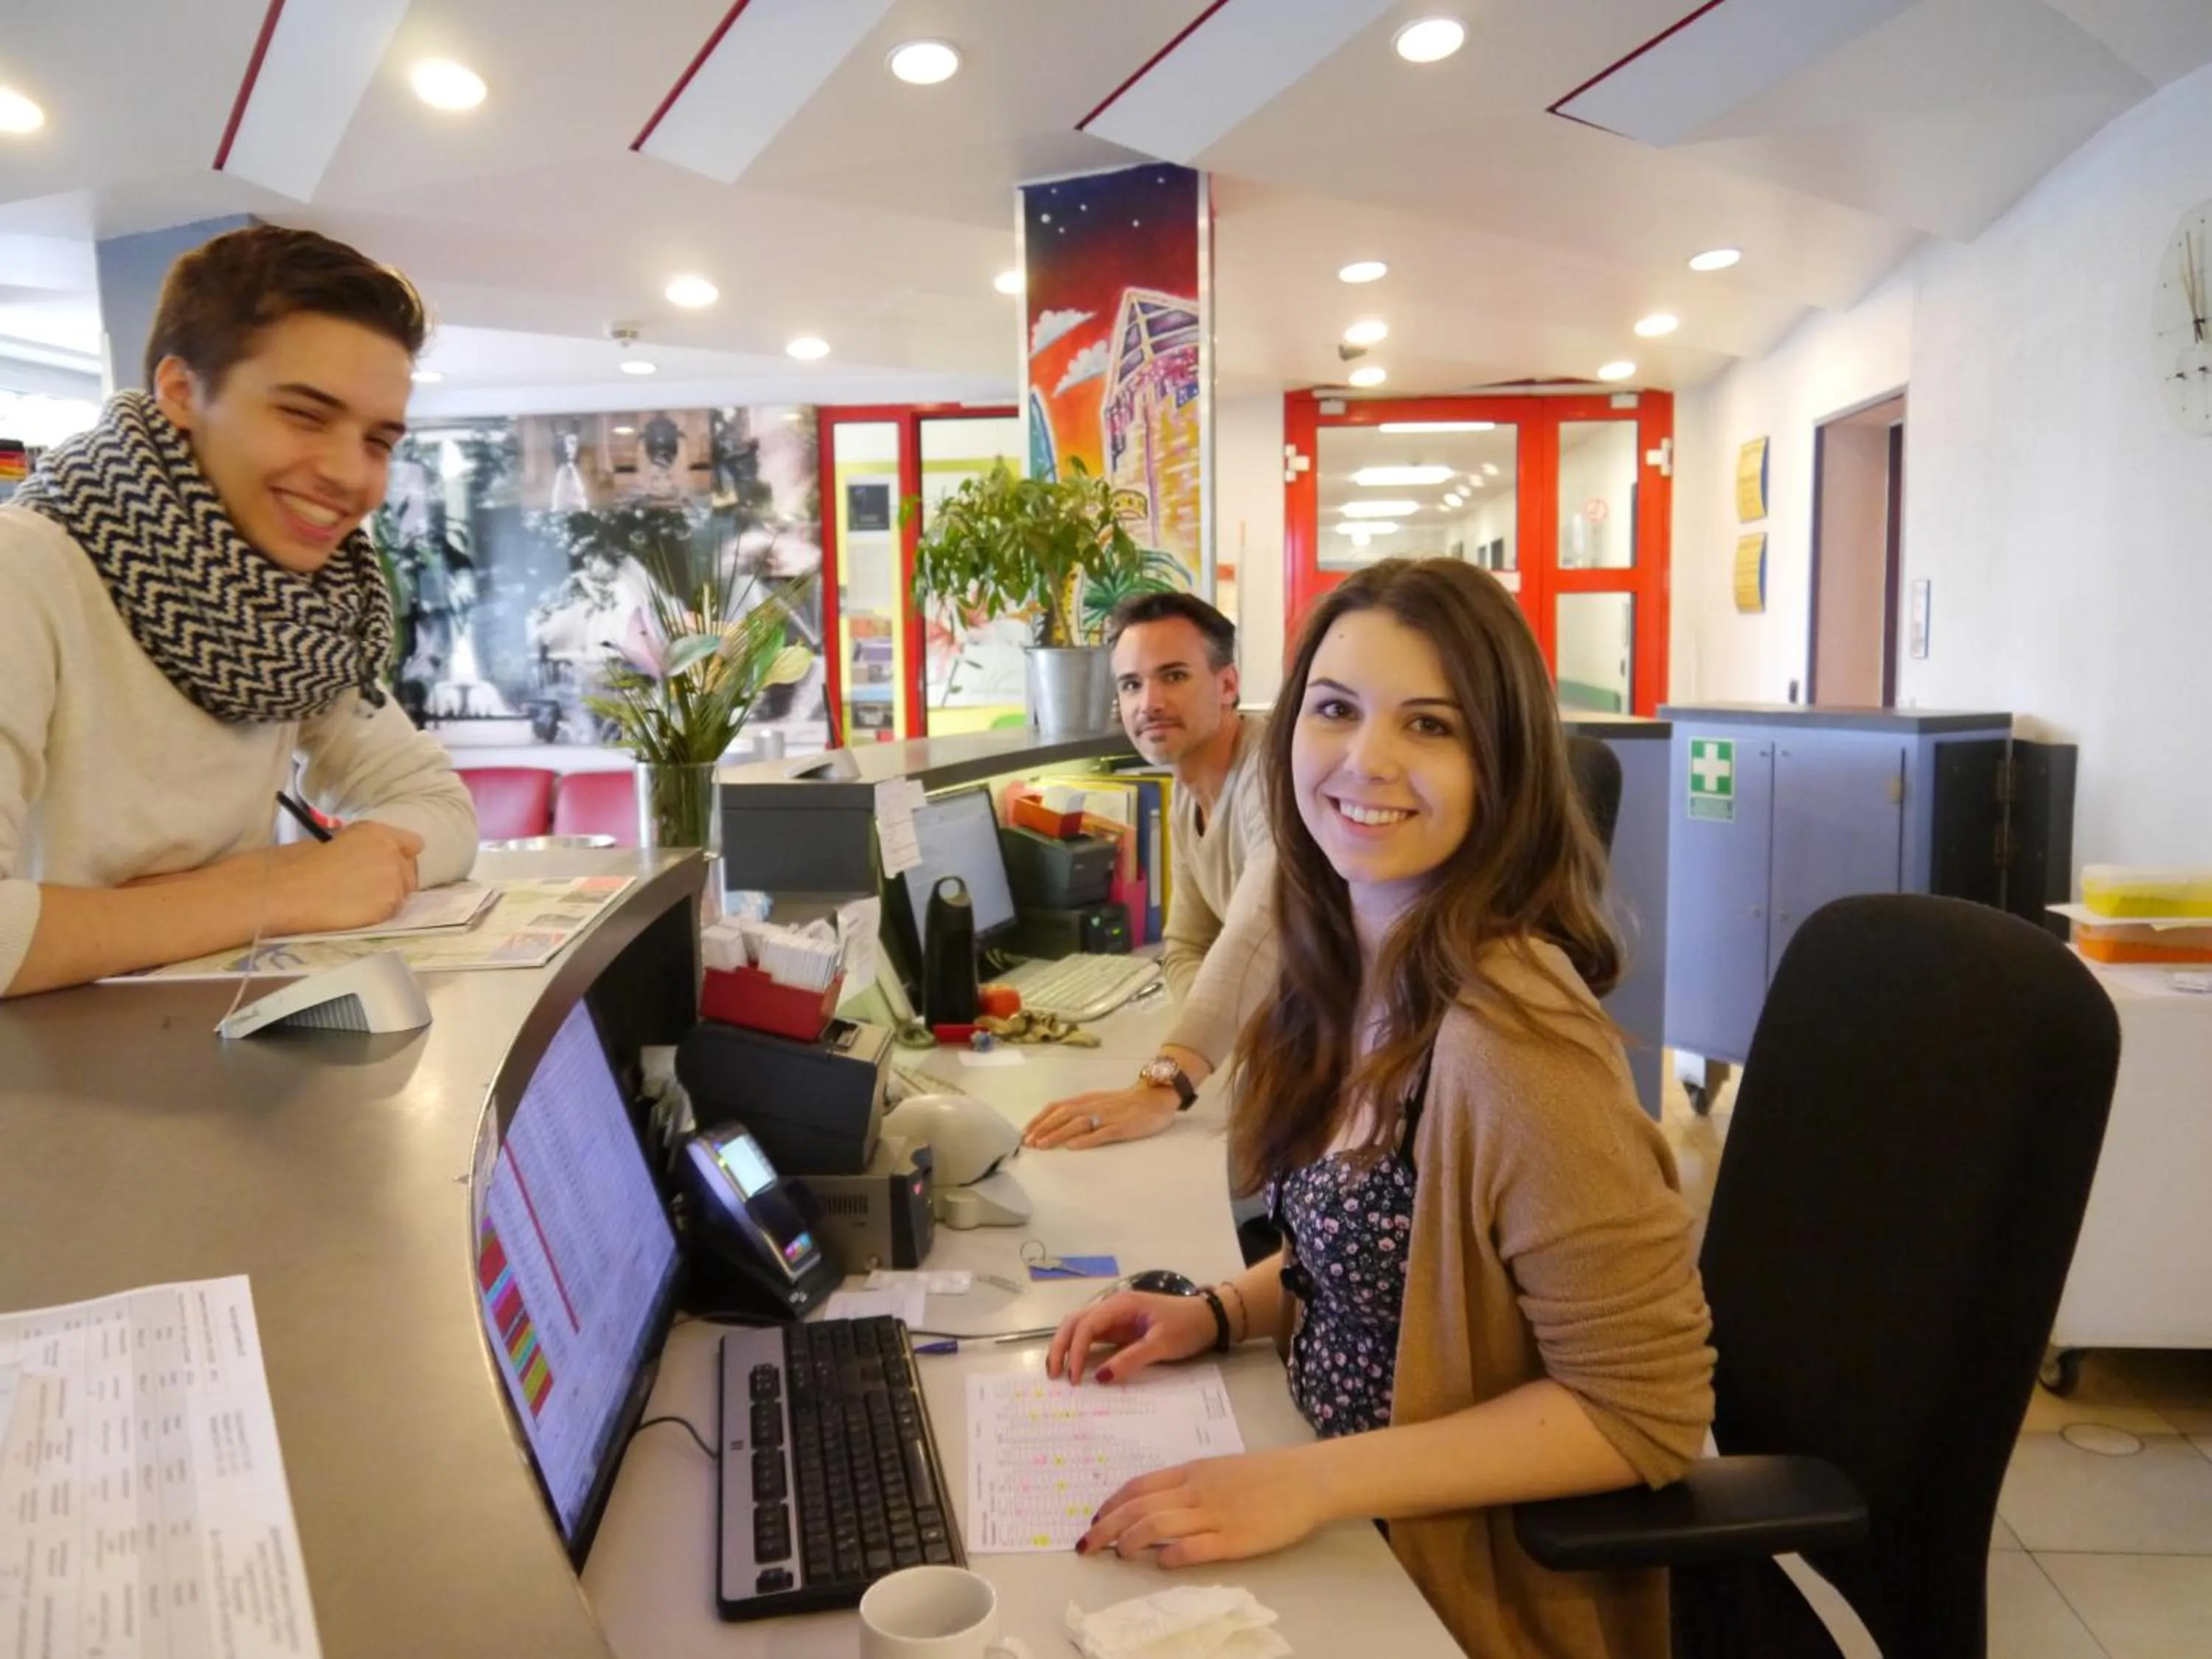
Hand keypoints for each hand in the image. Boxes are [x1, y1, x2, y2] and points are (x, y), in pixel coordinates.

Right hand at [250, 822, 425, 933]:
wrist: (290, 888)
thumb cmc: (303, 862)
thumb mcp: (341, 840)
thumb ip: (368, 847)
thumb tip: (376, 858)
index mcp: (379, 832)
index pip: (414, 844)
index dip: (402, 856)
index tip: (391, 865)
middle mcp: (392, 853)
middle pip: (410, 871)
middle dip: (396, 879)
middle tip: (369, 888)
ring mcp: (393, 880)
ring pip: (403, 893)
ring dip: (388, 897)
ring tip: (358, 900)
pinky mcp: (388, 905)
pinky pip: (393, 910)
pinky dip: (380, 912)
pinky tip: (357, 910)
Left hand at [1024, 1084, 1178, 1149]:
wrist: (1156, 1097)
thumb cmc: (1125, 1103)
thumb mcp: (1098, 1102)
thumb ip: (1079, 1110)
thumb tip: (1054, 1124)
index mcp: (1086, 1100)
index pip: (1056, 1107)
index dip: (1039, 1119)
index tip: (1024, 1133)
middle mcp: (1092, 1106)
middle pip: (1062, 1115)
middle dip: (1043, 1129)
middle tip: (1028, 1143)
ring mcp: (1107, 1116)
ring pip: (1077, 1124)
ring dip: (1057, 1134)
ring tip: (1042, 1146)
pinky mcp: (1121, 1127)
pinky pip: (1101, 1133)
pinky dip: (1085, 1140)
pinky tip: (1073, 1147)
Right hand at [1047, 1289, 1217, 1386]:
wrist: (1207, 1318)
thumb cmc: (1186, 1327)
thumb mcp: (1162, 1344)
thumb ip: (1131, 1359)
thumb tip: (1100, 1377)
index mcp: (1121, 1305)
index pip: (1087, 1325)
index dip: (1075, 1351)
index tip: (1074, 1378)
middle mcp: (1112, 1307)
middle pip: (1075, 1322)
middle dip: (1060, 1346)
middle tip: (1053, 1374)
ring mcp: (1115, 1317)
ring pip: (1080, 1327)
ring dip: (1066, 1346)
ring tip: (1057, 1371)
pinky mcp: (1119, 1327)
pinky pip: (1093, 1336)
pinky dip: (1079, 1349)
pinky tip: (1074, 1365)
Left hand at [1076, 1448, 1326, 1567]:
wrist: (1306, 1480)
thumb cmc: (1264, 1475)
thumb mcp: (1218, 1470)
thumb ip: (1187, 1486)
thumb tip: (1153, 1505)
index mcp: (1191, 1472)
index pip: (1138, 1487)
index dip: (1111, 1504)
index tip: (1094, 1519)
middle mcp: (1196, 1492)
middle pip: (1138, 1508)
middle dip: (1106, 1526)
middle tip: (1087, 1545)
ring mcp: (1214, 1515)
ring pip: (1158, 1526)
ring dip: (1130, 1541)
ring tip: (1118, 1554)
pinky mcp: (1234, 1539)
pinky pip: (1194, 1547)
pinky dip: (1171, 1555)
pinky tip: (1160, 1563)